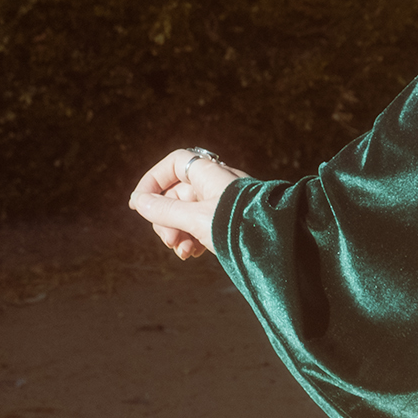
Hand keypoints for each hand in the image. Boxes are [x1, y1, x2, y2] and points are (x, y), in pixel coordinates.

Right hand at [129, 148, 252, 261]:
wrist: (278, 241)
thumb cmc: (237, 225)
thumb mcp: (195, 219)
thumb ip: (165, 210)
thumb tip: (140, 202)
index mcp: (210, 174)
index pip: (175, 164)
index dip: (153, 180)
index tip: (139, 205)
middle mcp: (217, 184)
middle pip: (176, 194)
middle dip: (166, 219)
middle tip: (170, 241)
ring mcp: (223, 203)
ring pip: (186, 213)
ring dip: (178, 233)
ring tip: (184, 252)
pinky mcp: (228, 221)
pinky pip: (201, 226)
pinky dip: (193, 239)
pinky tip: (195, 254)